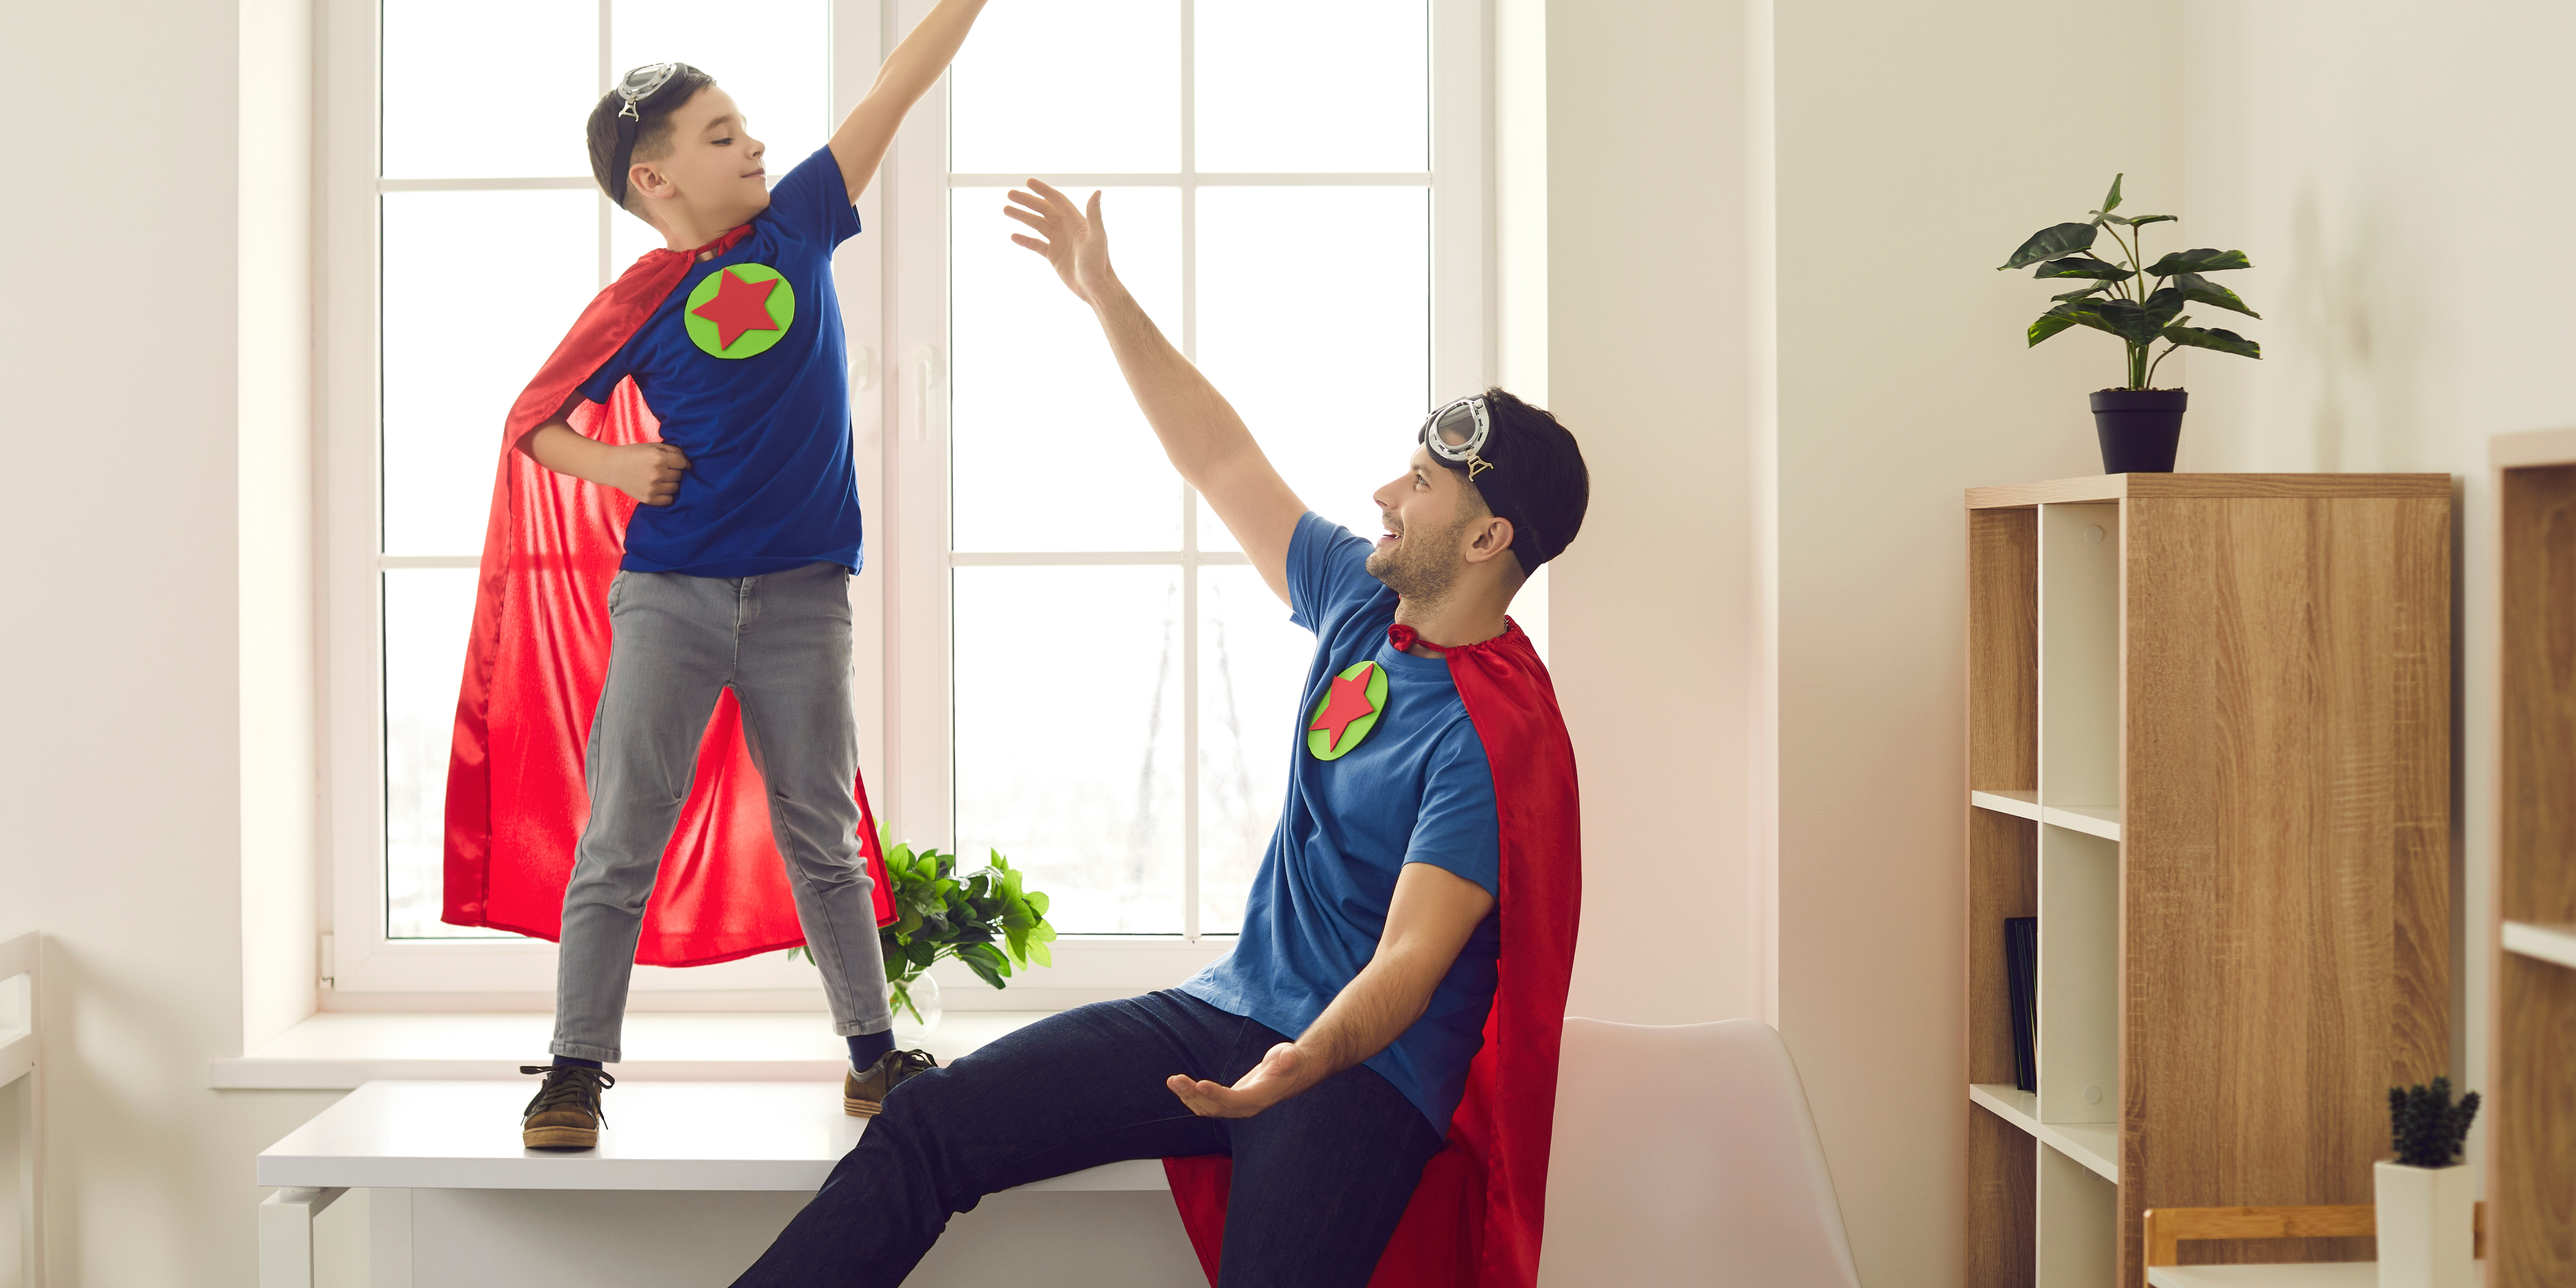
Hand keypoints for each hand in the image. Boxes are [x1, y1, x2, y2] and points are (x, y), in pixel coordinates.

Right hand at [607, 441, 689, 505]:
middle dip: (674, 472)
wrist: (612, 466)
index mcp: (659, 458)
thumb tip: (688, 463)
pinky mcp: (649, 498)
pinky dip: (666, 495)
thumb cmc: (634, 454)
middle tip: (662, 470)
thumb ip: (672, 451)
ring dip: (670, 483)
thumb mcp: (652, 446)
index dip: (679, 462)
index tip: (673, 462)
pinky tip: (658, 488)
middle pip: (679, 476)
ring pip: (675, 488)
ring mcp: (653, 487)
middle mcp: (657, 473)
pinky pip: (668, 500)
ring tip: (659, 478)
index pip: (683, 463)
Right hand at [1005, 179, 1115, 306]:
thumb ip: (1094, 215)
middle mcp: (1067, 228)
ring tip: (1006, 209)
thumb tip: (1097, 191)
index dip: (1043, 190)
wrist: (1096, 288)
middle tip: (1009, 194)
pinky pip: (1036, 244)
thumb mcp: (1097, 238)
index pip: (1057, 200)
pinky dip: (1025, 240)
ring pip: (1037, 224)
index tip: (1028, 182)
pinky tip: (1013, 236)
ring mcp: (1059, 242)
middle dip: (1027, 201)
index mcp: (1076, 221)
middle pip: (1043, 209)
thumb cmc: (1099, 263)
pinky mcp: (1054, 256)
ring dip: (1022, 217)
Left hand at [1166, 1042, 1310, 1118]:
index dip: (1217, 1095)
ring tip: (1172, 1080)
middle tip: (1175, 1079)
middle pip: (1216, 1107)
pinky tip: (1180, 1086)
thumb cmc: (1291, 1062)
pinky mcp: (1229, 1102)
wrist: (1291, 1071)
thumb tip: (1288, 1058)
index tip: (1200, 1084)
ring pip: (1207, 1108)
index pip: (1235, 1101)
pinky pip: (1206, 1105)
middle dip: (1193, 1094)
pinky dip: (1191, 1096)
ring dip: (1188, 1096)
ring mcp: (1236, 1106)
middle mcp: (1246, 1107)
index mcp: (1260, 1097)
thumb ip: (1289, 1059)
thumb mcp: (1292, 1057)